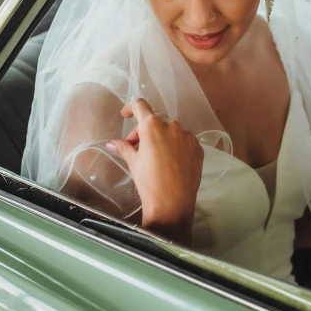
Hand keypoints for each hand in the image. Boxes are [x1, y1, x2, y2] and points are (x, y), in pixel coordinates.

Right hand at [107, 98, 203, 243]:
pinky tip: (170, 161)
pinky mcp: (198, 148)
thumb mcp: (134, 163)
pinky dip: (174, 145)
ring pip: (170, 130)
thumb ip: (124, 148)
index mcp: (153, 126)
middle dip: (143, 130)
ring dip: (160, 137)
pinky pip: (183, 140)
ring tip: (154, 156)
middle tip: (136, 147)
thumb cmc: (149, 182)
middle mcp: (173, 126)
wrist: (172, 204)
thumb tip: (112, 144)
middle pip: (155, 119)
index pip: (140, 105)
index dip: (130, 108)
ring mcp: (188, 136)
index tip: (125, 115)